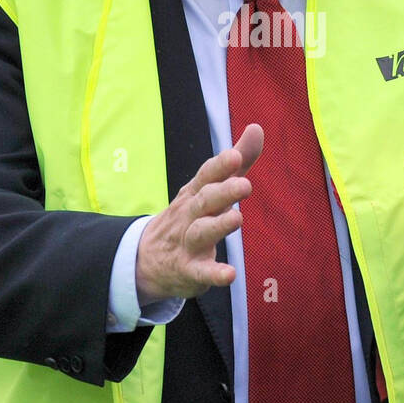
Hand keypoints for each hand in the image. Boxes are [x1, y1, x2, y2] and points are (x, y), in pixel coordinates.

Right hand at [135, 124, 263, 301]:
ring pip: (202, 232)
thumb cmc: (190, 215)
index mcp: (196, 192)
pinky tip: (229, 274)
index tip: (235, 156)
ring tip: (238, 219)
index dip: (220, 166)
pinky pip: (201, 272)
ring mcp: (188, 242)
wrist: (146, 258)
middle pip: (205, 200)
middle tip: (245, 184)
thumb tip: (257, 127)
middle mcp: (190, 214)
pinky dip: (214, 273)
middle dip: (223, 192)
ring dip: (218, 225)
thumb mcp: (210, 187)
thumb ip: (238, 160)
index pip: (207, 176)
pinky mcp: (190, 270)